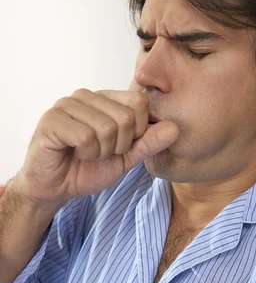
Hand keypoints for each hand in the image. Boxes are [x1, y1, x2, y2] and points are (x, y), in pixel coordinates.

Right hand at [15, 88, 178, 204]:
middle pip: (126, 117)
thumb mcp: (126, 158)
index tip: (121, 146)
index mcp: (106, 99)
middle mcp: (87, 96)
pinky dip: (85, 153)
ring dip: (101, 151)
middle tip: (101, 152)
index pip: (140, 102)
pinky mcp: (52, 118)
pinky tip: (73, 153)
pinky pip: (85, 136)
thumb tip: (175, 128)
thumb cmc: (87, 169)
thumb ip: (149, 143)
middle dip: (119, 146)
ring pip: (106, 127)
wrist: (55, 187)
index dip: (138, 132)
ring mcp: (67, 104)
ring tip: (86, 153)